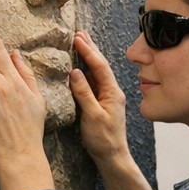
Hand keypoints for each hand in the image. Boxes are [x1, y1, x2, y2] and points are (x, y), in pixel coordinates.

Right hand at [69, 32, 129, 165]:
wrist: (112, 156)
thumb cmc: (104, 139)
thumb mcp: (92, 116)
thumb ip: (84, 94)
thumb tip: (75, 72)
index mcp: (112, 93)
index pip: (100, 67)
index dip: (89, 51)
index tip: (77, 38)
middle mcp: (112, 92)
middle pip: (100, 65)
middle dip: (90, 48)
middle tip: (79, 33)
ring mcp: (107, 97)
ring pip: (97, 72)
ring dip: (88, 57)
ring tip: (79, 42)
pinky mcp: (101, 103)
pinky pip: (93, 81)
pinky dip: (86, 70)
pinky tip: (80, 65)